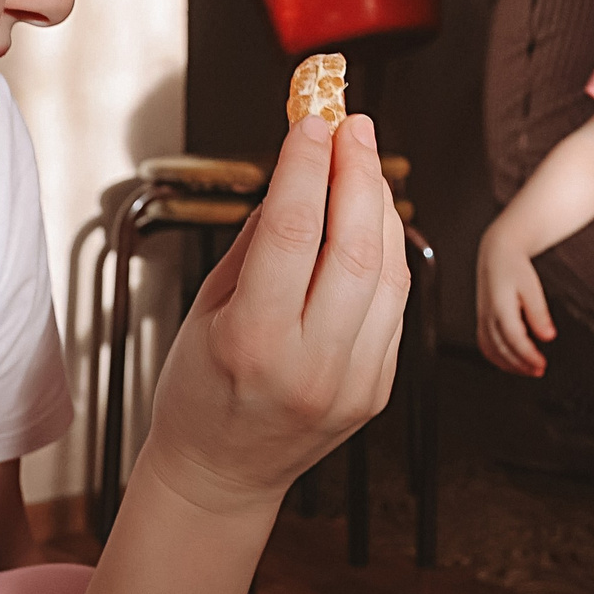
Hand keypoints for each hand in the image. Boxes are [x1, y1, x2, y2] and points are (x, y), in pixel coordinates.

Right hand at [142, 112, 408, 515]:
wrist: (222, 473)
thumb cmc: (200, 389)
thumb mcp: (207, 309)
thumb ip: (256, 244)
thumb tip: (296, 176)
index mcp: (252, 342)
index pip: (290, 233)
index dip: (304, 166)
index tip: (312, 120)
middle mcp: (310, 365)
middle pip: (352, 249)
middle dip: (357, 175)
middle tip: (353, 127)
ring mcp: (352, 383)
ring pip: (386, 274)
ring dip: (380, 209)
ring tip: (364, 164)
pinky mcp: (377, 390)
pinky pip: (392, 306)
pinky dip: (385, 256)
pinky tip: (371, 223)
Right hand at [476, 225, 554, 376]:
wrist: (497, 254)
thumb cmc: (514, 267)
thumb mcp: (532, 288)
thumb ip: (539, 314)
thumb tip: (548, 336)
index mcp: (500, 307)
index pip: (514, 340)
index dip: (528, 356)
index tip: (542, 364)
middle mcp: (488, 316)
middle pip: (502, 350)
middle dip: (521, 365)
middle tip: (539, 371)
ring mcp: (482, 319)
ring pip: (491, 351)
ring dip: (509, 365)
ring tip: (528, 370)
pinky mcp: (481, 320)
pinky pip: (485, 345)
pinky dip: (497, 358)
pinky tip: (510, 362)